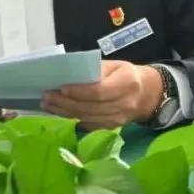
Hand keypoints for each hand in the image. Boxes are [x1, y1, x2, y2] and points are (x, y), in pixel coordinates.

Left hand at [41, 60, 163, 129]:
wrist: (147, 94)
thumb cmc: (127, 74)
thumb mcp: (114, 65)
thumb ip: (94, 70)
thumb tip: (69, 74)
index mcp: (126, 83)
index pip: (99, 91)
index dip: (79, 92)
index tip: (61, 88)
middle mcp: (124, 104)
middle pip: (90, 107)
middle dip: (65, 103)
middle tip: (46, 97)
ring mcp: (118, 119)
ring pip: (87, 118)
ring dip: (64, 112)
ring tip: (47, 105)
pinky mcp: (111, 128)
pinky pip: (88, 125)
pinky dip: (72, 119)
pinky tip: (58, 112)